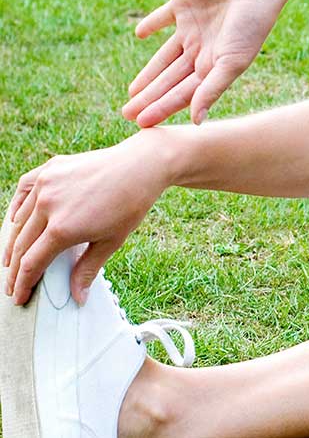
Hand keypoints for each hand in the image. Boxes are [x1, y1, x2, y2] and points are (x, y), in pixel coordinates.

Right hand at [4, 133, 173, 305]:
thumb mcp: (111, 241)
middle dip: (14, 269)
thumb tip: (77, 297)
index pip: (31, 263)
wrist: (141, 166)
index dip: (22, 283)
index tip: (18, 297)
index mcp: (63, 228)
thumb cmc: (131, 205)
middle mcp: (48, 206)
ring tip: (13, 259)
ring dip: (13, 241)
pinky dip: (17, 207)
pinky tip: (16, 221)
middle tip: (12, 285)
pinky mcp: (49, 169)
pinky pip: (23, 190)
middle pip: (21, 244)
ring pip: (19, 219)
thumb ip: (88, 269)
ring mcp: (46, 185)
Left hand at [124, 0, 291, 126]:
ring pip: (164, 56)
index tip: (141, 123)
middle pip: (170, 79)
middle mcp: (202, 50)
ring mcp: (192, 27)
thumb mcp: (232, 61)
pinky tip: (140, 33)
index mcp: (215, 65)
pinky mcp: (183, 4)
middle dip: (150, 97)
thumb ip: (212, 89)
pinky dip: (151, 25)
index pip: (183, 92)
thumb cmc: (252, 23)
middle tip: (128, 114)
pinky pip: (162, 18)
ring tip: (132, 91)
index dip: (162, 107)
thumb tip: (196, 121)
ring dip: (148, 73)